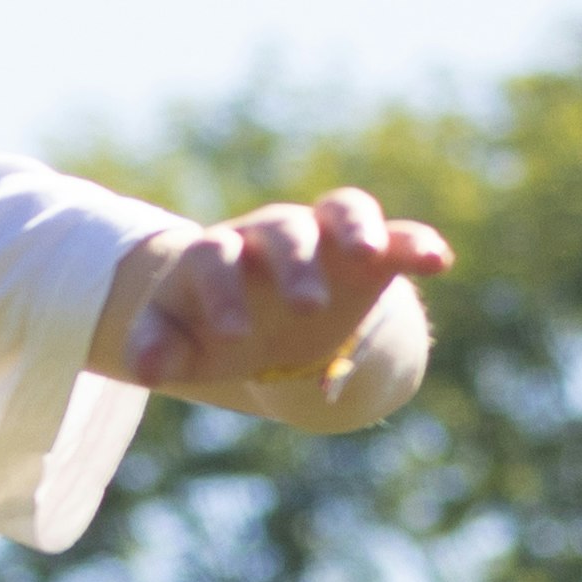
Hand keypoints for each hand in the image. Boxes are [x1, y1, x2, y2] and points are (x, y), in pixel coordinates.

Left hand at [104, 190, 452, 416]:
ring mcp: (323, 237)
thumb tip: (144, 370)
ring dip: (356, 229)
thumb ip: (156, 352)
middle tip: (306, 307)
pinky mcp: (369, 252)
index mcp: (217, 256)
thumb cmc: (208, 333)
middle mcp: (270, 236)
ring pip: (340, 211)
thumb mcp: (179, 346)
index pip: (214, 258)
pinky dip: (415, 241)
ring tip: (369, 256)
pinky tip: (438, 260)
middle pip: (282, 230)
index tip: (233, 334)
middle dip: (295, 265)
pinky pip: (396, 235)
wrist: (257, 325)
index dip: (223, 291)